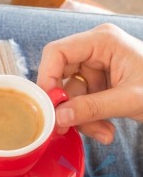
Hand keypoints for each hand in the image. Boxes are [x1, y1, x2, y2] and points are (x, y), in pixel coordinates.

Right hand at [37, 23, 142, 143]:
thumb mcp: (130, 99)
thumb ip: (93, 108)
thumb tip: (59, 118)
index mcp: (102, 41)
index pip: (57, 53)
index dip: (46, 79)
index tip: (48, 107)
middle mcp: (95, 52)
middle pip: (61, 77)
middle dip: (67, 106)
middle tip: (66, 129)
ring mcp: (96, 69)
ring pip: (72, 97)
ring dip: (83, 120)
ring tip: (104, 134)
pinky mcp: (99, 85)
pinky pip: (82, 104)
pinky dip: (90, 121)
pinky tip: (107, 131)